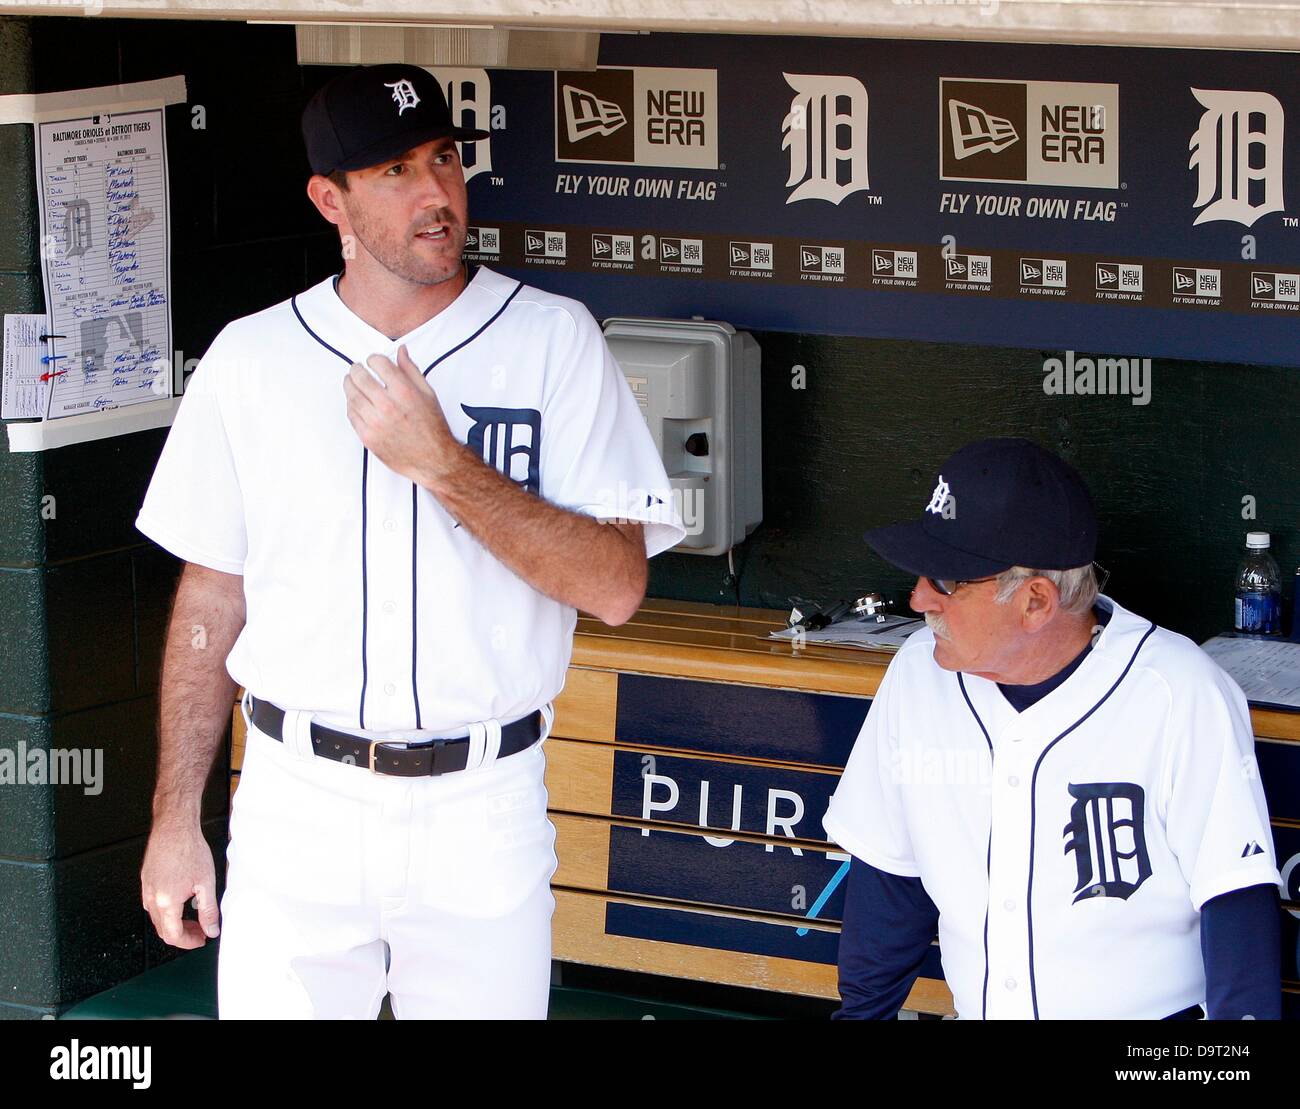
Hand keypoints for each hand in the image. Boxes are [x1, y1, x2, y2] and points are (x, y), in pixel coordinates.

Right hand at [141, 815, 219, 947]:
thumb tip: (211, 929)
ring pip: (157, 918)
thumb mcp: (206, 883)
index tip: (201, 939)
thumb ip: (209, 911)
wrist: (174, 828)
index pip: (173, 936)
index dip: (188, 942)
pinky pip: (152, 904)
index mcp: (166, 902)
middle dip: (183, 935)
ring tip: (194, 918)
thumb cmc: (189, 849)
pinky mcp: (146, 881)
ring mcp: (146, 889)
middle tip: (200, 931)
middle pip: (163, 929)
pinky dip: (167, 911)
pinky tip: (181, 903)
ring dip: (175, 923)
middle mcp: (152, 898)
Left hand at [342, 344, 466, 490]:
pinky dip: (351, 405)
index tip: (373, 362)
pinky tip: (356, 402)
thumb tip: (401, 351)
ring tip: (352, 382)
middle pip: (359, 377)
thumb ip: (411, 370)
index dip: (373, 359)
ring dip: (349, 385)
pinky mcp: (368, 437)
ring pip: (351, 395)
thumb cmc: (433, 427)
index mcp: (404, 392)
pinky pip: (351, 415)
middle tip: (356, 369)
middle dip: (356, 369)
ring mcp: (376, 422)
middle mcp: (388, 406)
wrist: (434, 459)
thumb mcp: (428, 394)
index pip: (378, 363)